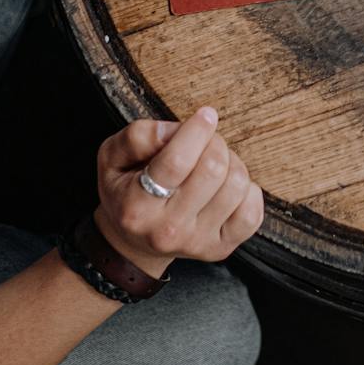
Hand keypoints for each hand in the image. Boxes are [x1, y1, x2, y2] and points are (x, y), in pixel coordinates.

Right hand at [95, 107, 264, 276]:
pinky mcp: (219, 249)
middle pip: (213, 169)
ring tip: (213, 163)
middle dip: (214, 143)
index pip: (178, 161)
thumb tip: (175, 130)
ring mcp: (196, 242)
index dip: (197, 131)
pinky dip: (247, 192)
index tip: (206, 115)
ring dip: (231, 163)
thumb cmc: (125, 190)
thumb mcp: (111, 157)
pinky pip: (252, 214)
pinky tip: (227, 187)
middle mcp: (167, 230)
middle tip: (204, 141)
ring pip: (237, 186)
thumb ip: (137, 137)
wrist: (131, 242)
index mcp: (136, 207)